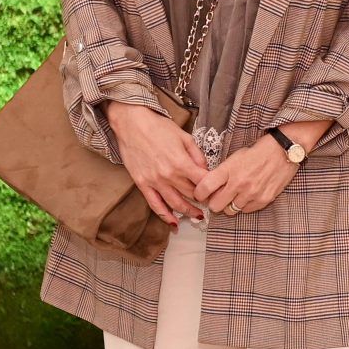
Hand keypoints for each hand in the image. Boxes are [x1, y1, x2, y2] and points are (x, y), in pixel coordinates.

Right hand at [106, 101, 207, 227]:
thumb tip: (206, 169)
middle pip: (191, 194)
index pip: (203, 183)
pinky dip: (166, 216)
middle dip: (202, 200)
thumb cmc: (158, 127)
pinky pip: (155, 205)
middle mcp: (169, 176)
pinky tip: (174, 224)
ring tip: (198, 216)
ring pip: (176, 204)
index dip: (212, 188)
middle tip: (210, 202)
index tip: (216, 191)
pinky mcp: (142, 185)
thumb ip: (197, 155)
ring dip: (189, 212)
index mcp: (181, 163)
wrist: (131, 124)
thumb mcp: (184, 137)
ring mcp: (154, 182)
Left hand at [194, 134, 299, 214]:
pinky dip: (245, 205)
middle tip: (219, 196)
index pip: (204, 188)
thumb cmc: (258, 152)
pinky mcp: (263, 200)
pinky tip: (249, 194)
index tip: (200, 194)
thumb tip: (209, 187)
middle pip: (215, 206)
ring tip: (236, 194)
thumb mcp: (234, 158)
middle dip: (214, 202)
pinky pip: (246, 210)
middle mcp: (238, 183)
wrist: (282, 151)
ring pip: (230, 210)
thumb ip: (221, 173)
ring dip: (230, 204)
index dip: (199, 194)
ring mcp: (251, 193)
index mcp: (228, 170)